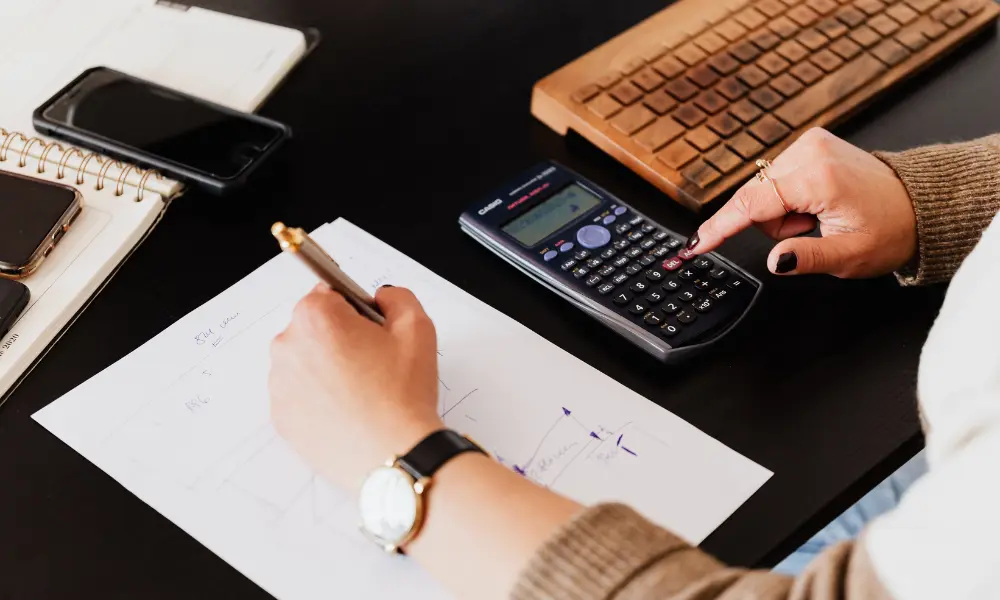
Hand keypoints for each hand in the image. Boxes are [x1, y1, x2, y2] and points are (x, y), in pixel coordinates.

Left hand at [269, 285, 442, 490]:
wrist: (393, 454)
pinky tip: (348, 411)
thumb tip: (381, 298)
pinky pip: (299, 395)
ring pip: (305, 362)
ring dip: (327, 369)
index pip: (329, 294)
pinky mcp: (281, 417)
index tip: (371, 331)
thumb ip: (396, 298)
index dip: (355, 311)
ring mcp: (280, 384)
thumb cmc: (402, 395)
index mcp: (316, 317)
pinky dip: (319, 399)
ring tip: (361, 393)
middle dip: (339, 339)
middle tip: (372, 365)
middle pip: (313, 328)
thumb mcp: (418, 327)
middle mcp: (288, 346)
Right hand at [688, 128, 916, 277]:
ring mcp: (809, 144)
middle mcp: (810, 151)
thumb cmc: (890, 229)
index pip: (752, 204)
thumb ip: (808, 259)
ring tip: (818, 218)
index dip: (720, 228)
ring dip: (782, 213)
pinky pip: (775, 180)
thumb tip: (776, 260)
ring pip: (763, 191)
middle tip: (812, 231)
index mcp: (819, 177)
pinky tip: (816, 204)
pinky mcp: (809, 144)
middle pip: (756, 199)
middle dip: (775, 224)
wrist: (918, 203)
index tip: (695, 244)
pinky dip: (788, 199)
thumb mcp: (850, 257)